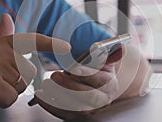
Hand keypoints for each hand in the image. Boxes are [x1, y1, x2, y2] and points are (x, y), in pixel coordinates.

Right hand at [0, 14, 70, 107]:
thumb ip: (2, 36)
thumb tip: (6, 17)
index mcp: (3, 42)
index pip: (31, 40)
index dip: (51, 43)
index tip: (67, 47)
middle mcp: (0, 49)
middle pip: (29, 73)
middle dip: (17, 81)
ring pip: (21, 86)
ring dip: (9, 91)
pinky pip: (11, 97)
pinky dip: (2, 100)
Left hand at [30, 44, 151, 119]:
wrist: (94, 83)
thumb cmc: (96, 69)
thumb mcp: (103, 59)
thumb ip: (109, 53)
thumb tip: (121, 48)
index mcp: (110, 84)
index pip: (101, 80)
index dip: (87, 74)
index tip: (73, 69)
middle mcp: (103, 100)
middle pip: (88, 97)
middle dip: (70, 86)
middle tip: (54, 75)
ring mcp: (90, 110)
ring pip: (75, 107)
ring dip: (59, 97)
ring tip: (46, 85)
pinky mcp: (78, 116)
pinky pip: (64, 114)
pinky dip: (51, 106)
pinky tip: (40, 96)